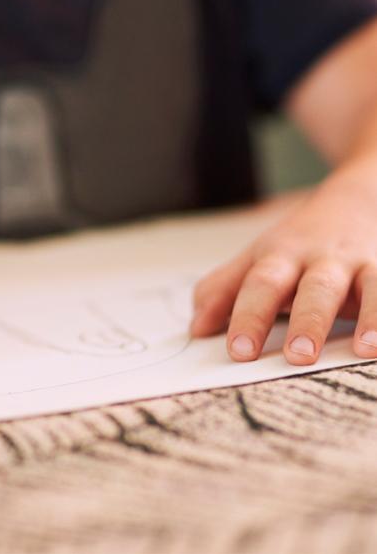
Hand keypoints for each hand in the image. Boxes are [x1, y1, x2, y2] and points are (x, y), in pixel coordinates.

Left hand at [190, 170, 376, 364]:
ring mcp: (358, 263)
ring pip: (364, 286)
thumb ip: (222, 292)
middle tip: (297, 357)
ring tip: (364, 349)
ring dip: (368, 316)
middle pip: (311, 288)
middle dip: (305, 321)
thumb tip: (196, 329)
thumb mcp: (256, 261)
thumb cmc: (297, 244)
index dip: (247, 317)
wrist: (355, 199)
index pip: (258, 286)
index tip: (238, 351)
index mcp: (277, 258)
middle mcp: (319, 260)